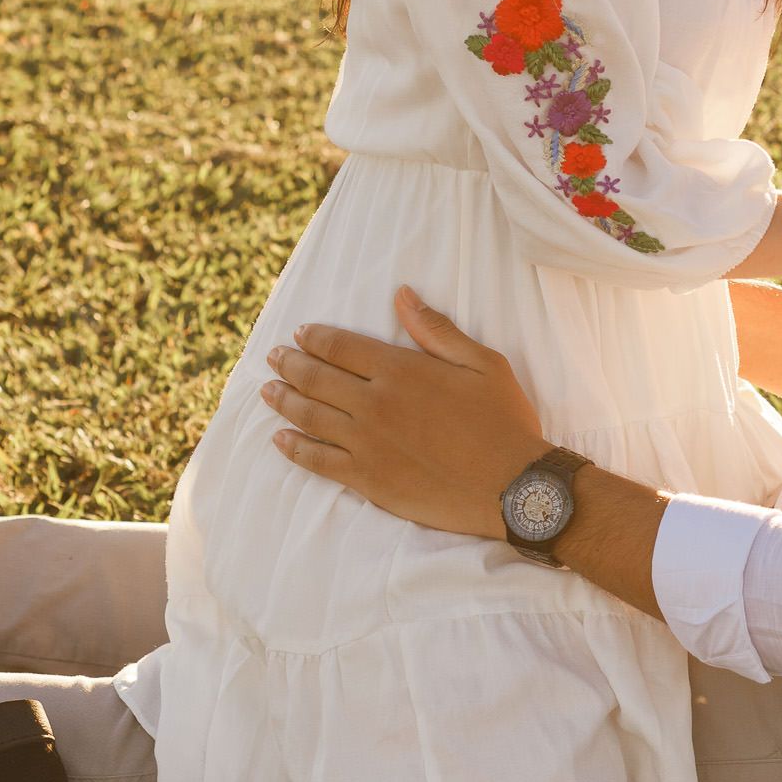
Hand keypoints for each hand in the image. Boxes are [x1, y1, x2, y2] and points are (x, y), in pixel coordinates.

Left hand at [262, 286, 548, 539]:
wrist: (513, 486)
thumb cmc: (504, 421)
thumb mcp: (482, 363)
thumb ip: (436, 330)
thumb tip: (402, 295)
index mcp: (401, 370)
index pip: (342, 346)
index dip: (316, 337)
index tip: (300, 334)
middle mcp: (375, 404)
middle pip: (317, 378)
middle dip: (290, 363)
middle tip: (274, 357)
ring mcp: (366, 444)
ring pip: (310, 416)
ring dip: (284, 400)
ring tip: (268, 390)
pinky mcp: (367, 479)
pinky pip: (317, 460)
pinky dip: (294, 447)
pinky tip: (280, 439)